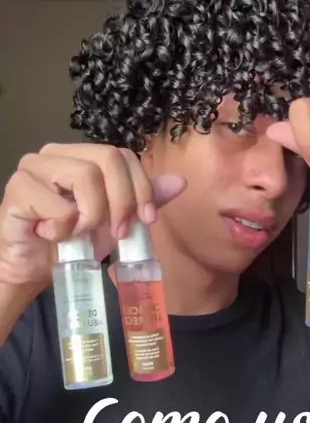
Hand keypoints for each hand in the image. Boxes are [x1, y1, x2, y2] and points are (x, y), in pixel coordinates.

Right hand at [0, 143, 185, 287]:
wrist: (33, 269)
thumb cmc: (72, 243)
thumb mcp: (114, 222)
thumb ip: (141, 200)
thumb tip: (180, 182)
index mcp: (79, 155)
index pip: (122, 154)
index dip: (141, 186)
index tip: (147, 220)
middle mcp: (54, 153)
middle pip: (108, 158)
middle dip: (123, 201)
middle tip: (119, 233)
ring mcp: (32, 168)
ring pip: (85, 177)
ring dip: (93, 217)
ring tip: (81, 235)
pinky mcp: (17, 190)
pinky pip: (59, 207)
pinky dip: (65, 230)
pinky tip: (53, 236)